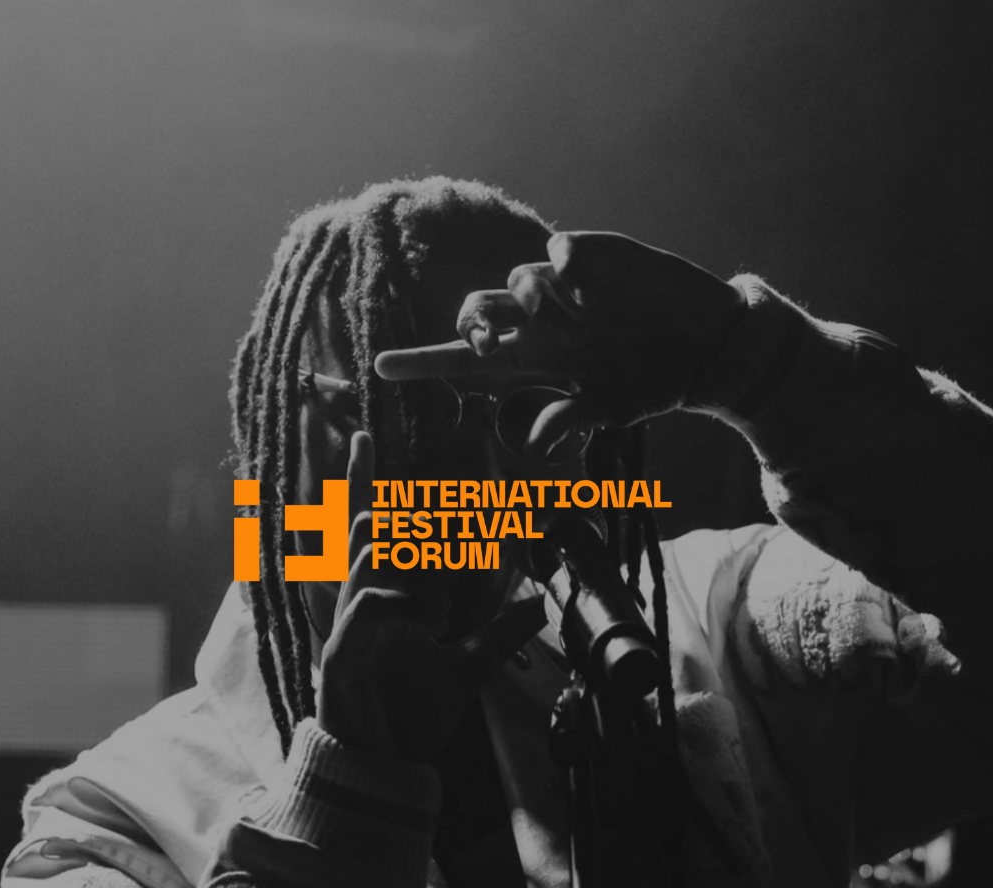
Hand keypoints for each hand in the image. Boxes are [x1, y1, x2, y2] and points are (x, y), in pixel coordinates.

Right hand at [316, 432, 545, 760]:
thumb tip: (536, 603)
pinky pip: (366, 607)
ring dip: (410, 564)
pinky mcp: (340, 654)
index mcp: (386, 596)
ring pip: (368, 554)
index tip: (365, 438)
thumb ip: (500, 633)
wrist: (384, 764)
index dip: (364, 481)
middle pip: (372, 525)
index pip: (374, 529)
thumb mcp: (467, 668)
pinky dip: (400, 606)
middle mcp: (363, 599)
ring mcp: (347, 624)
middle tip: (422, 524)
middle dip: (401, 516)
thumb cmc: (410, 711)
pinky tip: (424, 622)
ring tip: (439, 608)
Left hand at [375, 231, 746, 428]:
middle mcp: (540, 322)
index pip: (467, 360)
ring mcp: (565, 288)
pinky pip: (557, 251)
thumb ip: (572, 418)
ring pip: (514, 281)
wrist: (705, 346)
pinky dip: (565, 271)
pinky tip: (592, 294)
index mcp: (536, 360)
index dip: (423, 362)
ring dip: (534, 306)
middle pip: (475, 310)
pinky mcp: (596, 256)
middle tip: (494, 346)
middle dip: (472, 325)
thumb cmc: (653, 381)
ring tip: (580, 327)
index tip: (380, 368)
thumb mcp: (611, 408)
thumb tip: (536, 438)